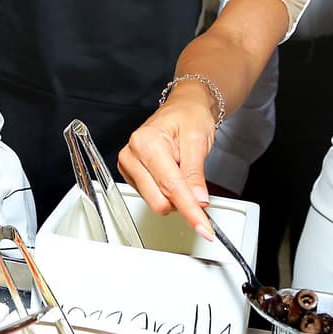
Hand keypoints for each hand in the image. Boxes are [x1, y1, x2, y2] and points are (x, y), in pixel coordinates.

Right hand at [118, 95, 216, 240]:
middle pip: (158, 200)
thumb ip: (195, 174)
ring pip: (155, 201)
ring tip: (182, 170)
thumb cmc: (189, 116)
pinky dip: (167, 193)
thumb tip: (197, 201)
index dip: (189, 210)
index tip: (203, 226)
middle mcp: (132, 154)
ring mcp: (129, 165)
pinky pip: (151, 196)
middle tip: (199, 188)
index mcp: (146, 142)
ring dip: (174, 196)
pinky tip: (172, 174)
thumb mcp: (198, 141)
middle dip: (182, 201)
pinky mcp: (131, 174)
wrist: (184, 107)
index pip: (170, 187)